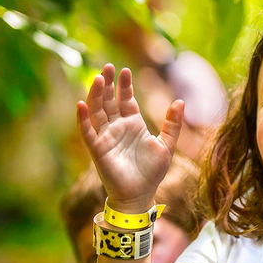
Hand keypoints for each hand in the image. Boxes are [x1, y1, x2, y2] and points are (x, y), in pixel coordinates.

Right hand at [76, 64, 184, 212]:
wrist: (140, 195)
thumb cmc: (152, 172)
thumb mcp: (167, 144)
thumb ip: (173, 124)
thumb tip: (180, 101)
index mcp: (133, 124)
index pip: (126, 99)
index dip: (124, 85)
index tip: (125, 70)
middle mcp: (117, 127)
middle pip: (109, 101)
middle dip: (108, 84)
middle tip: (107, 66)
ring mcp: (106, 137)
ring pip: (97, 111)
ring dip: (96, 95)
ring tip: (98, 78)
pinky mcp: (97, 149)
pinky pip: (87, 132)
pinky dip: (83, 119)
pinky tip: (81, 104)